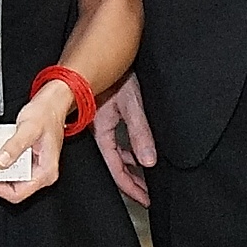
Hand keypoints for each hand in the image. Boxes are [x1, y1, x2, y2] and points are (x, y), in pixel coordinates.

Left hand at [0, 81, 69, 203]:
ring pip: (11, 179)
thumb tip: (1, 162)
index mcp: (46, 171)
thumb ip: (14, 146)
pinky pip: (12, 168)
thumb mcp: (29, 128)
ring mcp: (35, 167)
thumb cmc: (47, 113)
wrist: (53, 103)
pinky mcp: (29, 160)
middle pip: (13, 188)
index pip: (18, 192)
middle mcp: (42, 173)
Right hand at [91, 72, 157, 205]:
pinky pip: (117, 138)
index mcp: (100, 130)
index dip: (131, 187)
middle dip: (132, 180)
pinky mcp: (105, 112)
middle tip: (148, 194)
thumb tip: (149, 162)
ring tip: (147, 177)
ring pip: (117, 151)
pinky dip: (129, 148)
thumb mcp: (132, 104)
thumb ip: (139, 133)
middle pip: (115, 163)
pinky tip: (138, 151)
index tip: (145, 199)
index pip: (116, 168)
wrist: (104, 47)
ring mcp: (101, 121)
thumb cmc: (114, 71)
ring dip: (131, 164)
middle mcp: (98, 128)